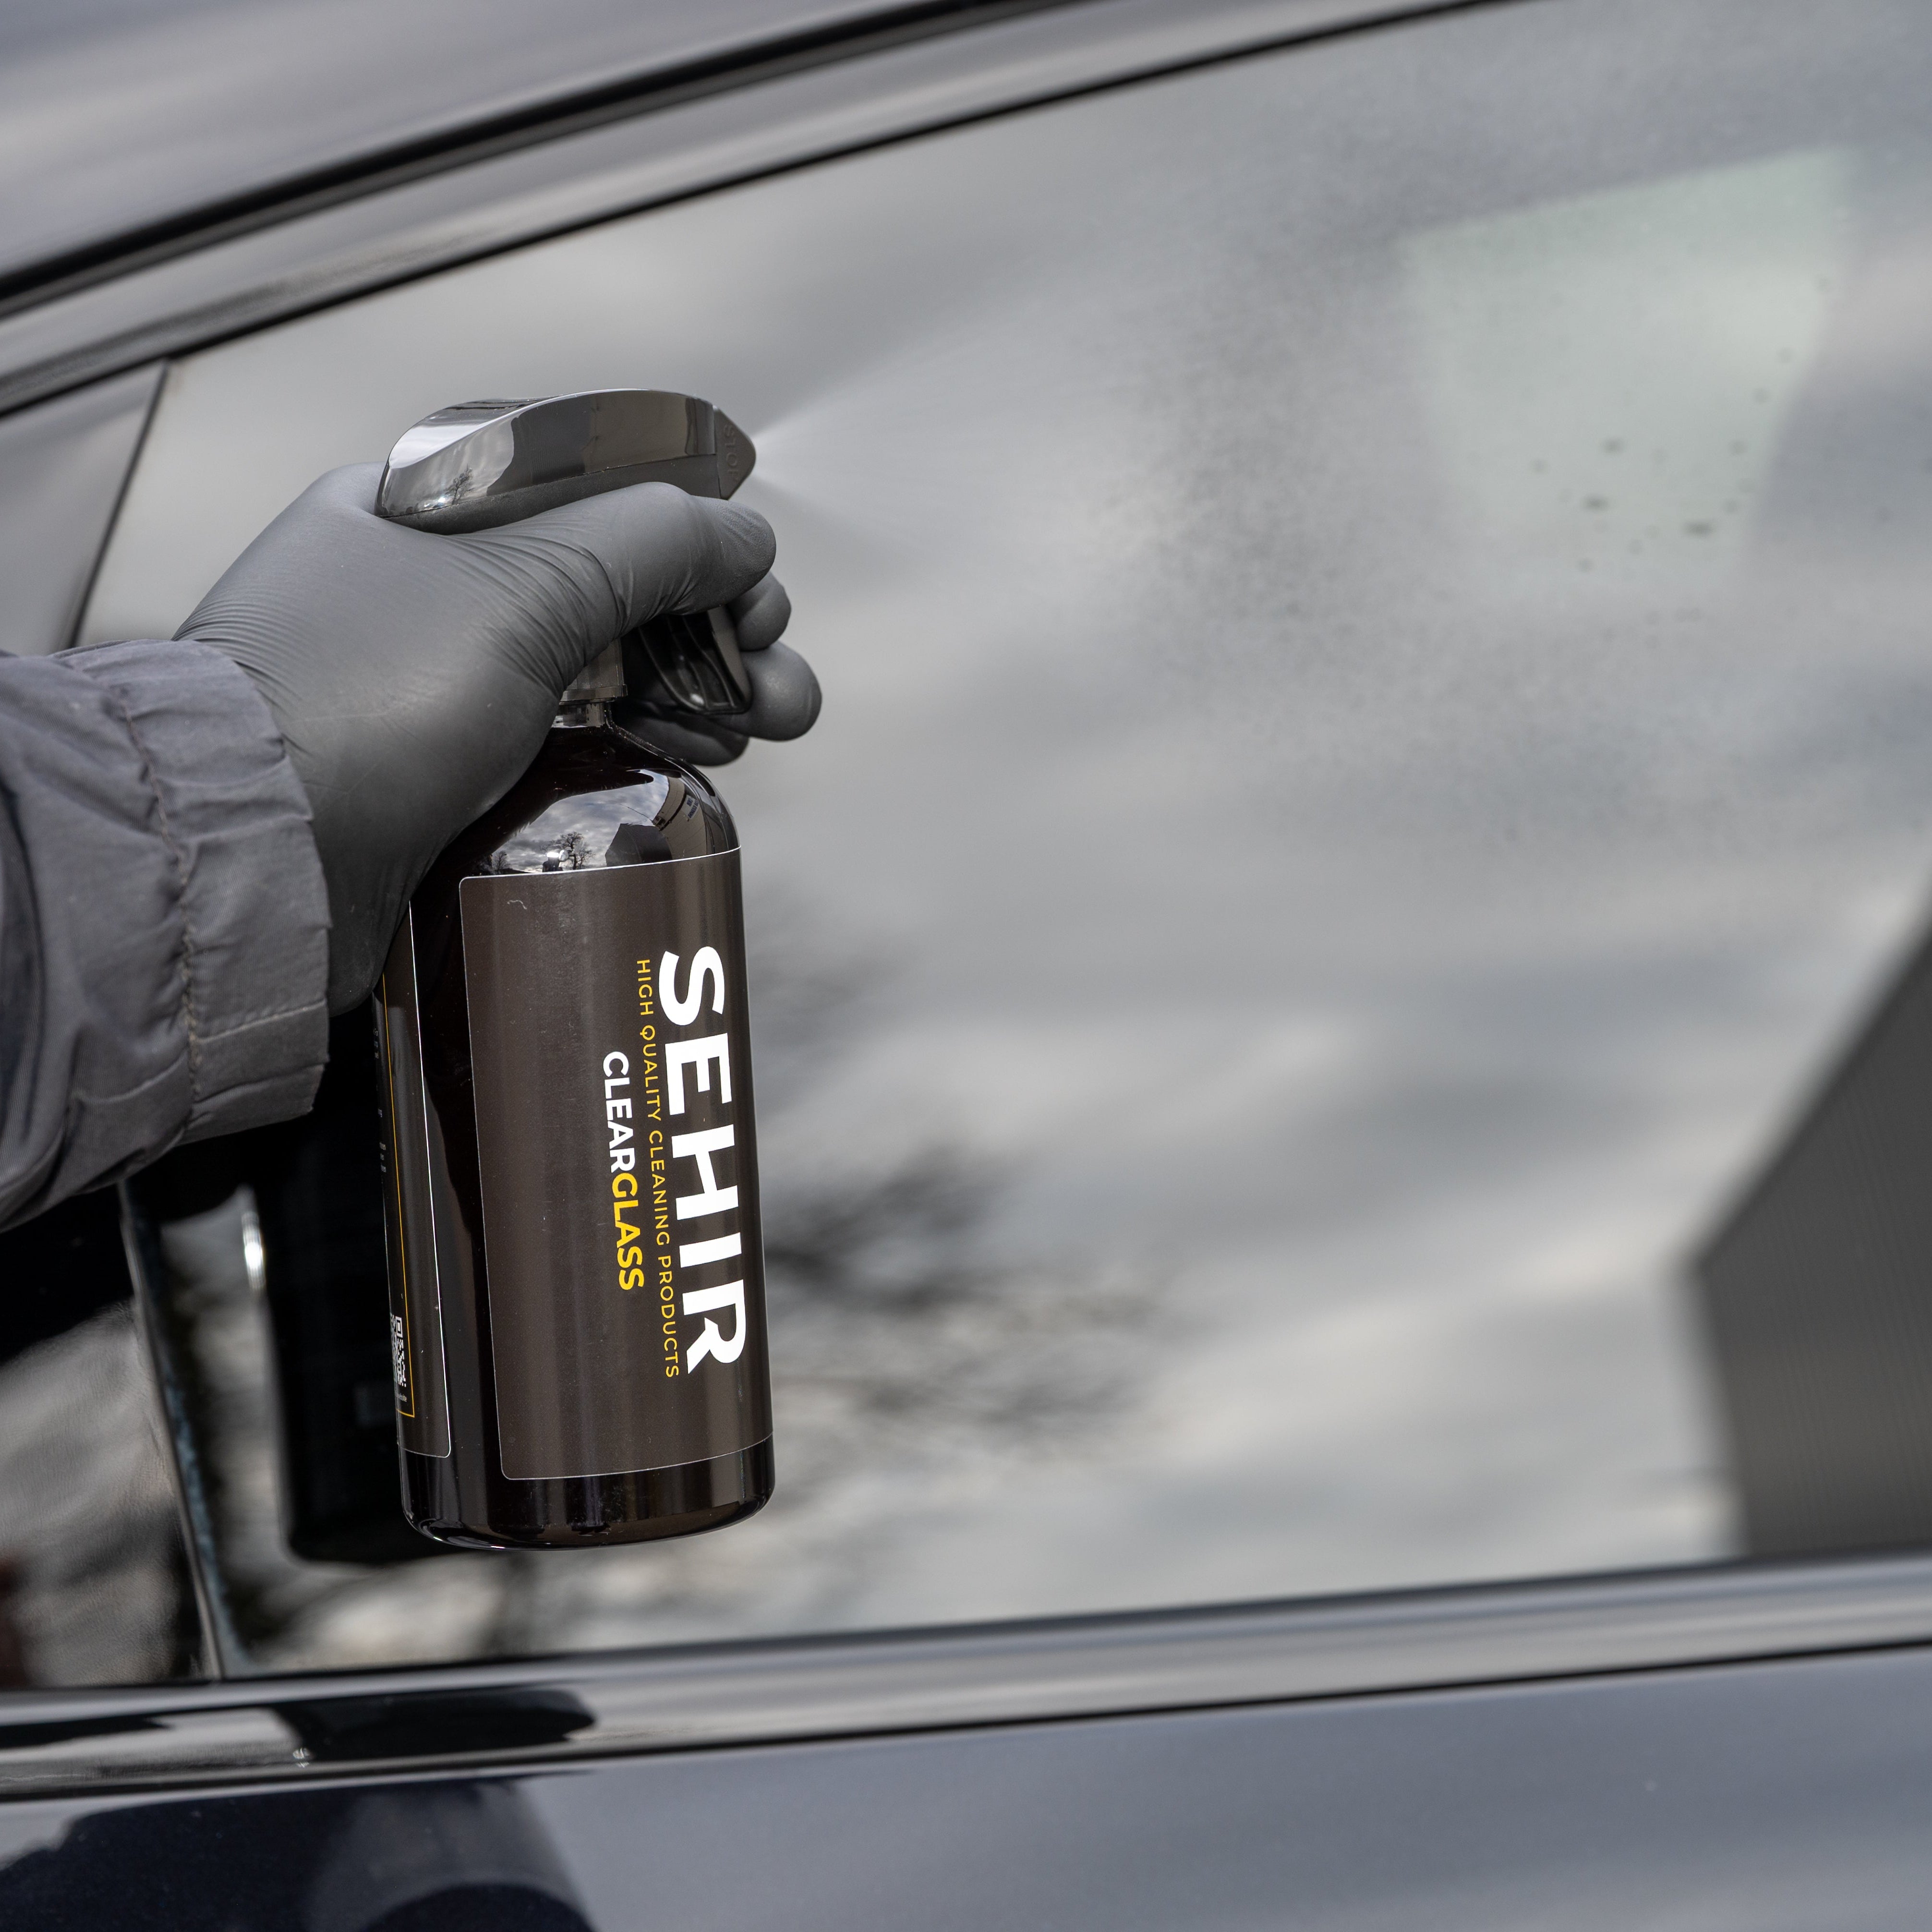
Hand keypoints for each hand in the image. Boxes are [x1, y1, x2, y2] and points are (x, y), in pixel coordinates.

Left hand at [178, 462, 811, 1010]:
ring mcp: (445, 685)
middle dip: (719, 628)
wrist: (249, 859)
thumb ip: (649, 543)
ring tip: (772, 725)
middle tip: (779, 677)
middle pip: (618, 586)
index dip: (691, 532)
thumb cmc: (360, 698)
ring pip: (607, 670)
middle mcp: (437, 587)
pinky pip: (576, 743)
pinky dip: (648, 746)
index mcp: (432, 505)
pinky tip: (704, 760)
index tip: (752, 587)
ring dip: (706, 692)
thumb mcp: (523, 586)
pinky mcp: (456, 775)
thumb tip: (742, 535)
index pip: (595, 489)